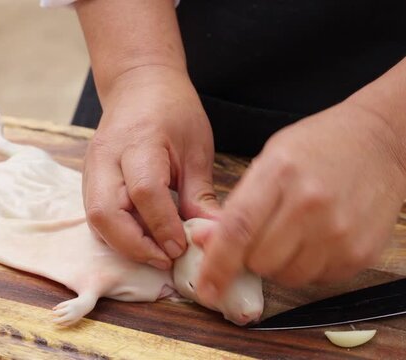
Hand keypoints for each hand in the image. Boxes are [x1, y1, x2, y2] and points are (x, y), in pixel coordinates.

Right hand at [83, 65, 219, 269]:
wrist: (138, 85)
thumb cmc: (172, 110)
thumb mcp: (196, 148)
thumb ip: (200, 194)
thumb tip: (212, 236)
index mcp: (139, 142)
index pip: (144, 192)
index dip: (163, 226)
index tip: (183, 247)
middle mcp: (106, 157)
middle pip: (105, 212)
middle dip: (134, 245)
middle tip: (165, 260)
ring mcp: (91, 169)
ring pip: (95, 219)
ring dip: (123, 244)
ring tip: (156, 254)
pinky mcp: (88, 179)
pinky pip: (96, 216)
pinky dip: (116, 235)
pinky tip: (142, 240)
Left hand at [195, 100, 405, 302]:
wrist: (377, 141)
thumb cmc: (316, 147)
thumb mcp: (268, 160)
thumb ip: (236, 204)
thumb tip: (202, 240)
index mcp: (279, 174)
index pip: (238, 229)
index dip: (216, 264)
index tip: (205, 288)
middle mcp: (310, 204)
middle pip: (260, 260)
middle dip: (249, 257)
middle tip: (260, 236)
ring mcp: (339, 231)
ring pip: (286, 276)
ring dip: (279, 264)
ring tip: (292, 232)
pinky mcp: (360, 252)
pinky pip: (317, 279)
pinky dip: (307, 266)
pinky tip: (316, 237)